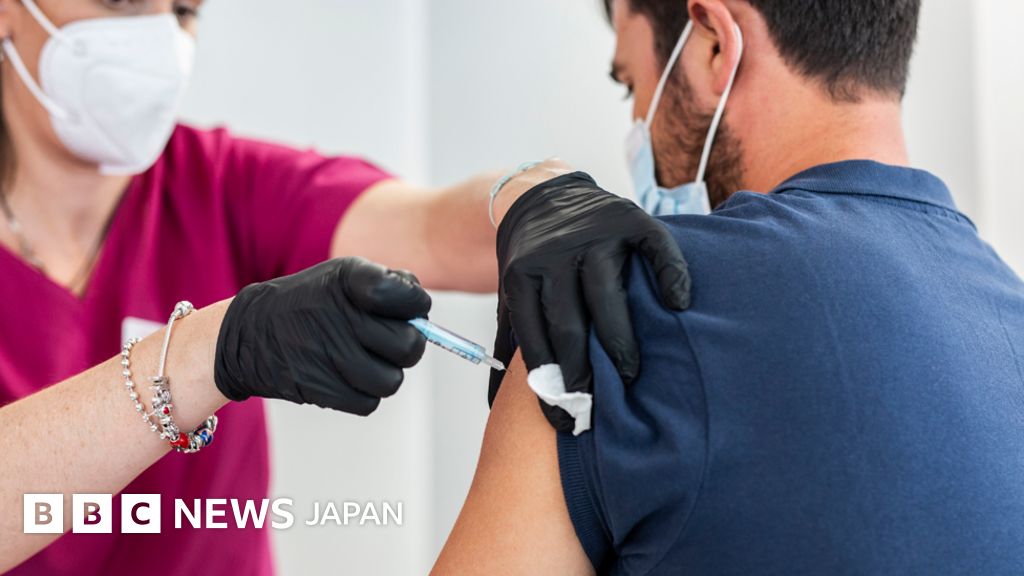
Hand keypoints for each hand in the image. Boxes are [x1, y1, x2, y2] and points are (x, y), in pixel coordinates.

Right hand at [215, 257, 431, 415]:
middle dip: (404, 347)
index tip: (407, 310)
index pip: (411, 299)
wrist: (249, 332)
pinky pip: (369, 403)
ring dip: (383, 374)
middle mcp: (344, 314)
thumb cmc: (310, 303)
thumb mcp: (345, 275)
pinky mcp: (322, 388)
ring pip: (391, 381)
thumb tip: (421, 308)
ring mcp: (333, 353)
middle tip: (386, 343)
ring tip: (362, 360)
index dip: (416, 308)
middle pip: (410, 347)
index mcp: (353, 278)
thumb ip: (390, 284)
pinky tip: (344, 376)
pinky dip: (362, 394)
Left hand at [490, 172, 690, 432]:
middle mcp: (553, 254)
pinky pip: (654, 249)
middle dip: (582, 370)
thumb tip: (494, 404)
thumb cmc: (531, 262)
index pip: (535, 337)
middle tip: (597, 408)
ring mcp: (592, 234)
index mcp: (520, 276)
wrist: (541, 194)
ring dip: (618, 339)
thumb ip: (509, 341)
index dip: (548, 383)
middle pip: (569, 322)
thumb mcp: (511, 295)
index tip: (562, 419)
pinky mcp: (629, 219)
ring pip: (606, 293)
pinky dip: (669, 275)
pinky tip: (677, 305)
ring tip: (630, 374)